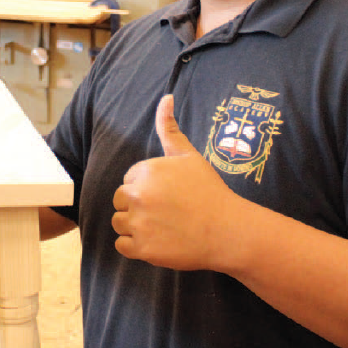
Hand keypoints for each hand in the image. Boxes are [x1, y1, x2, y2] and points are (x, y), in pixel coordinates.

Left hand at [111, 95, 252, 271]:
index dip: (148, 188)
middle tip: (166, 212)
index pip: (129, 180)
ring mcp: (138, 224)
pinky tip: (159, 240)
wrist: (227, 230)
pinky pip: (123, 246)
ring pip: (119, 223)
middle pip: (120, 200)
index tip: (169, 195)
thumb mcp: (189, 156)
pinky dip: (137, 246)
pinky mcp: (141, 249)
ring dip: (135, 226)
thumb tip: (165, 97)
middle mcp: (138, 196)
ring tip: (162, 226)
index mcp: (145, 171)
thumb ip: (169, 129)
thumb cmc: (209, 191)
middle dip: (138, 206)